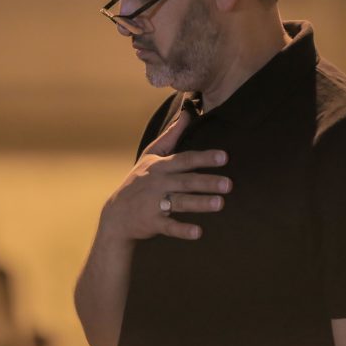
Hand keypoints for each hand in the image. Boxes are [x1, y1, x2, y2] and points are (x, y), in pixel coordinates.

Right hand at [101, 114, 231, 241]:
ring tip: (220, 204)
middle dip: (207, 182)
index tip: (224, 157)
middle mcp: (158, 183)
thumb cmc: (138, 180)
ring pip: (180, 202)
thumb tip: (187, 113)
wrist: (116, 214)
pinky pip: (169, 227)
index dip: (204, 158)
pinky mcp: (153, 223)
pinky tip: (198, 232)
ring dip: (199, 203)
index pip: (184, 160)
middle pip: (185, 181)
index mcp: (160, 166)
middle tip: (229, 184)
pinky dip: (182, 230)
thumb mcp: (151, 155)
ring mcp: (154, 204)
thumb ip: (171, 136)